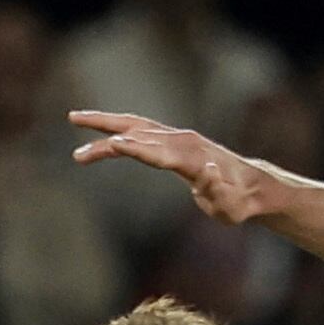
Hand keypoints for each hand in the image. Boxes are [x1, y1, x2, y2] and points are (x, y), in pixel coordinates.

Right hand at [69, 110, 278, 222]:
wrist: (250, 185)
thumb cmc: (238, 202)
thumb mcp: (231, 206)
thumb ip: (218, 192)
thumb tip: (209, 173)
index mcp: (191, 159)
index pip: (157, 152)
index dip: (136, 148)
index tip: (113, 143)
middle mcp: (181, 141)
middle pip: (137, 133)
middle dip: (105, 130)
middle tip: (74, 126)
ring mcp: (176, 137)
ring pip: (134, 126)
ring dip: (104, 122)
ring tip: (74, 118)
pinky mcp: (172, 140)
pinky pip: (140, 129)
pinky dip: (118, 125)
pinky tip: (99, 127)